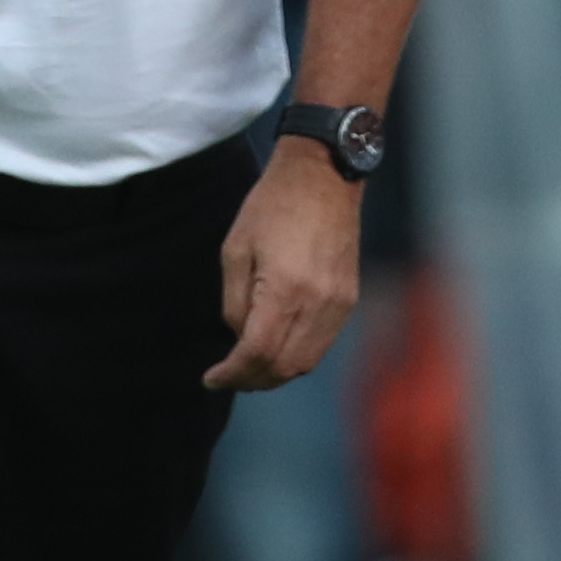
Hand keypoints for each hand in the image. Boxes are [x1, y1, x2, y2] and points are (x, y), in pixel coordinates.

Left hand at [206, 138, 362, 390]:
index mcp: (285, 289)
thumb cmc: (270, 207)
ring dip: (276, 374)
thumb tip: (238, 337)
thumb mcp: (234, 249)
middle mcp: (318, 305)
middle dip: (253, 380)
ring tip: (247, 370)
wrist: (323, 180)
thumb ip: (235, 300)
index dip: (233, 372)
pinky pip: (322, 343)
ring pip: (307, 361)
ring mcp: (340, 305)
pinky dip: (297, 356)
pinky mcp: (349, 300)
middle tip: (226, 379)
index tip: (211, 379)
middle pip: (286, 366)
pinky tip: (275, 349)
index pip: (258, 351)